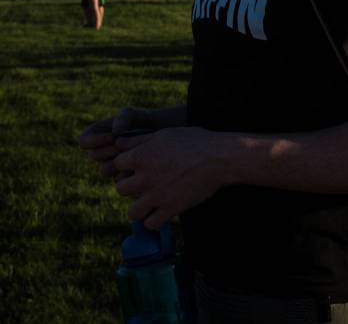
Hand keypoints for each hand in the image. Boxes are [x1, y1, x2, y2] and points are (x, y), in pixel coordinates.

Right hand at [79, 107, 156, 177]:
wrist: (163, 134)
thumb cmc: (147, 121)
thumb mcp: (137, 115)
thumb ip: (125, 117)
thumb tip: (116, 131)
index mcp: (98, 135)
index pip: (84, 141)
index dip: (95, 141)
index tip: (113, 137)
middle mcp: (101, 151)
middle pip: (94, 156)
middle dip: (110, 150)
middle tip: (127, 146)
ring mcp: (111, 165)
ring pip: (104, 170)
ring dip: (118, 162)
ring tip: (135, 155)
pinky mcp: (123, 176)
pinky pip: (119, 180)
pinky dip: (129, 172)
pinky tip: (142, 165)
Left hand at [112, 127, 228, 228]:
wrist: (219, 158)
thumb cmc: (194, 141)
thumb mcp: (165, 134)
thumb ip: (139, 139)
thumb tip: (118, 143)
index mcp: (140, 157)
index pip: (117, 165)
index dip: (127, 164)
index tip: (138, 165)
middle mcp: (144, 178)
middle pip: (121, 188)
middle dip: (131, 186)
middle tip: (145, 183)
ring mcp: (157, 196)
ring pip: (133, 212)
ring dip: (139, 208)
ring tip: (150, 202)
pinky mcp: (171, 209)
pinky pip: (151, 224)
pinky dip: (154, 220)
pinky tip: (161, 212)